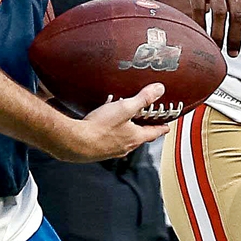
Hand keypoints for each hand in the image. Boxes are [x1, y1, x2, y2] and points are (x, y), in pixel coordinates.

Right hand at [50, 82, 169, 161]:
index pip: (155, 133)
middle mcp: (125, 146)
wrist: (74, 143)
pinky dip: (112, 133)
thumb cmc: (99, 129)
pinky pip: (110, 140)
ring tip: (124, 119)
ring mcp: (111, 150)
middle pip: (140, 136)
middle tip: (146, 119)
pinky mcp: (98, 150)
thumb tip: (159, 90)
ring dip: (127, 130)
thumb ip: (143, 99)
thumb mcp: (125, 108)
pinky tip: (104, 125)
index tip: (166, 126)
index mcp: (135, 137)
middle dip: (144, 128)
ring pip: (125, 139)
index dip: (162, 128)